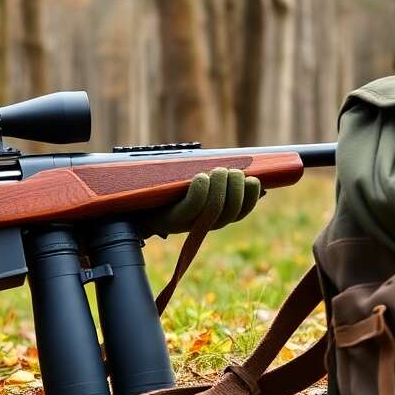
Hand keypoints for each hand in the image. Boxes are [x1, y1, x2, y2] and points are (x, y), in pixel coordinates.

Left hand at [140, 168, 261, 237]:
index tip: (250, 178)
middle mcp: (206, 224)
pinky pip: (194, 206)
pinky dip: (201, 189)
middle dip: (235, 184)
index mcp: (218, 216)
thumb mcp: (200, 184)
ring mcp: (190, 223)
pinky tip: (200, 177)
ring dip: (220, 184)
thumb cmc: (172, 189)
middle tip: (225, 170)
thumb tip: (255, 179)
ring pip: (215, 207)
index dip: (252, 194)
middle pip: (232, 208)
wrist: (138, 203)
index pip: (243, 210)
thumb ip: (223, 181)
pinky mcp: (173, 219)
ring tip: (214, 171)